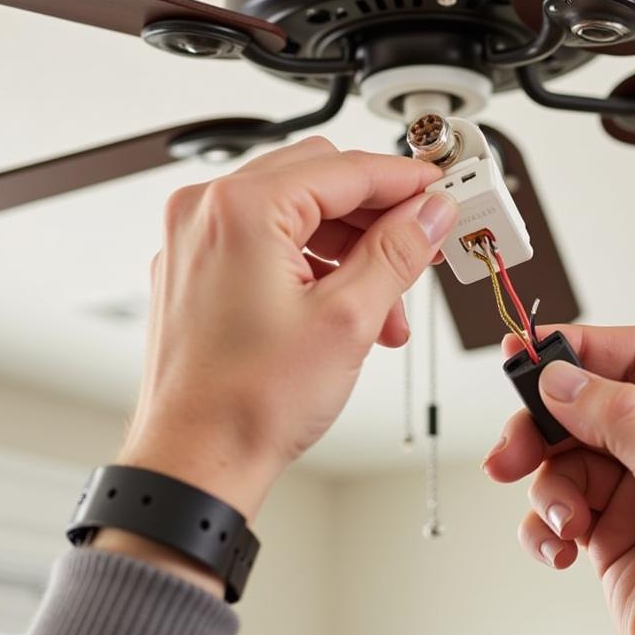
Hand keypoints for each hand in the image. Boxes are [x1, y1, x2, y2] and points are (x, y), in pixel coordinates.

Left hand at [118, 137, 456, 521]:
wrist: (196, 465)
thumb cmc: (248, 405)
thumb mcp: (349, 318)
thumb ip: (398, 250)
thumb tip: (431, 212)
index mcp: (239, 210)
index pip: (344, 169)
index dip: (404, 180)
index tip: (439, 190)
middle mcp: (207, 213)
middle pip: (320, 180)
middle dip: (378, 216)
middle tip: (421, 241)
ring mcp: (197, 241)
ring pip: (298, 212)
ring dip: (351, 247)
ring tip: (388, 303)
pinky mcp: (199, 269)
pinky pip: (270, 239)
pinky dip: (315, 262)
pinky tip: (350, 304)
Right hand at [482, 324, 634, 634]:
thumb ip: (622, 418)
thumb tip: (563, 378)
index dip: (580, 347)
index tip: (528, 351)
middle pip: (586, 403)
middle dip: (543, 424)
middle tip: (510, 450)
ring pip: (565, 454)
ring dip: (547, 484)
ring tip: (560, 520)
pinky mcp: (611, 526)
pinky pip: (560, 502)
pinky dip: (547, 521)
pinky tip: (560, 547)